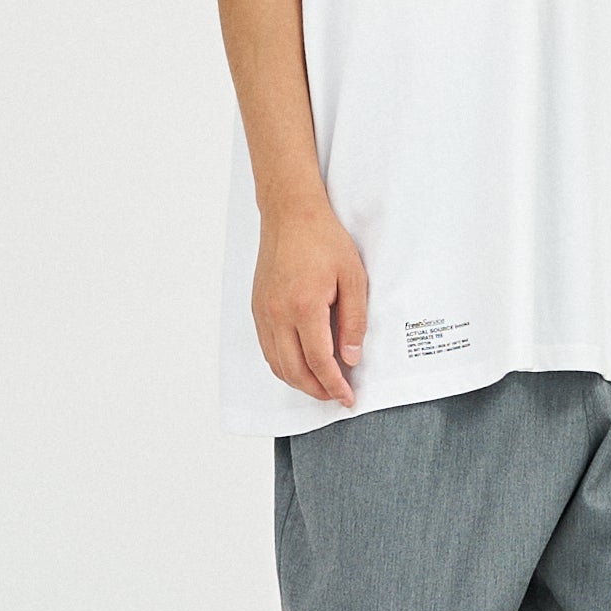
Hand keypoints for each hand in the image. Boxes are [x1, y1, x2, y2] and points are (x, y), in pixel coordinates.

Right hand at [252, 197, 369, 406]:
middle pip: (294, 370)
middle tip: (337, 396)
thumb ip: (354, 320)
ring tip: (321, 385)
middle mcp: (278, 313)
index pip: (320, 361)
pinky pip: (267, 348)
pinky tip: (300, 365)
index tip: (347, 397)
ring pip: (276, 364)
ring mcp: (264, 312)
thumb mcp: (353, 277)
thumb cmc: (324, 239)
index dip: (335, 385)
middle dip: (317, 390)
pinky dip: (283, 365)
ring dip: (298, 381)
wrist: (290, 213)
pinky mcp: (257, 308)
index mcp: (304, 306)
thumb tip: (351, 357)